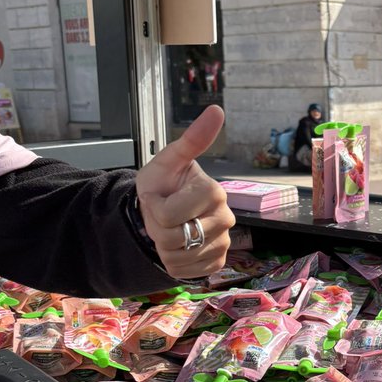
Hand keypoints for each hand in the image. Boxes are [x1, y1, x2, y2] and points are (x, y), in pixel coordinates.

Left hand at [135, 106, 234, 278]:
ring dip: (163, 246)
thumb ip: (192, 139)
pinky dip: (174, 261)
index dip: (155, 207)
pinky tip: (178, 246)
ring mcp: (224, 243)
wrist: (164, 211)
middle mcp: (226, 219)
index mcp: (215, 192)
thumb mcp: (168, 160)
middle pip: (174, 237)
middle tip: (162, 214)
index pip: (170, 214)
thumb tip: (217, 110)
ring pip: (178, 256)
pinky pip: (187, 271)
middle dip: (158, 227)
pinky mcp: (218, 262)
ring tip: (169, 229)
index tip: (158, 196)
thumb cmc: (165, 184)